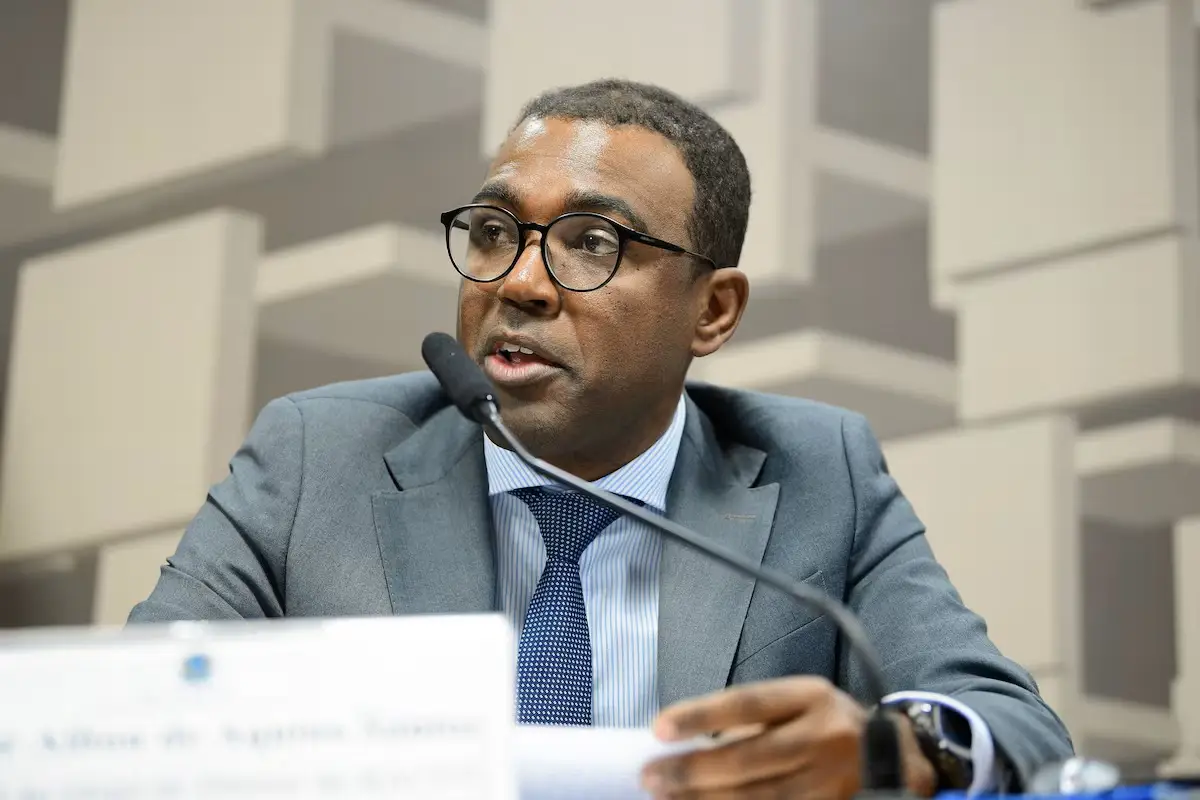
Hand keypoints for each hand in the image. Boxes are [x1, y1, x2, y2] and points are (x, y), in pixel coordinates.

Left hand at [641, 676, 936, 798]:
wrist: (900, 756)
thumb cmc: (825, 725)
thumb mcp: (798, 704)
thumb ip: (751, 720)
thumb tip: (683, 739)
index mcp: (811, 696)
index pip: (748, 703)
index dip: (701, 716)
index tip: (658, 728)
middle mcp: (826, 736)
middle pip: (749, 758)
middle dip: (693, 771)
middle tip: (651, 777)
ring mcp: (834, 780)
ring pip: (761, 798)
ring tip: (669, 798)